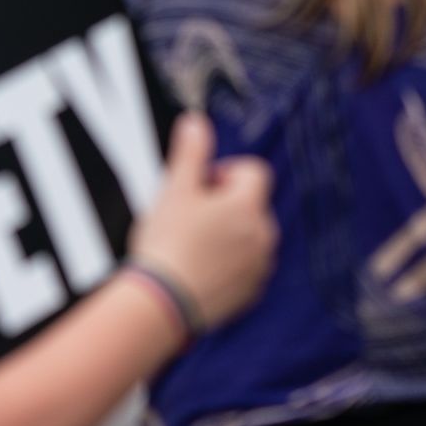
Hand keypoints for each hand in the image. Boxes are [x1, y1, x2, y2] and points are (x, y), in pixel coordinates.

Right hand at [127, 114, 276, 329]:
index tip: (199, 187)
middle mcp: (263, 235)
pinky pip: (246, 268)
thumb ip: (190, 152)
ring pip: (250, 237)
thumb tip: (196, 121)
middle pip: (251, 204)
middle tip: (189, 217)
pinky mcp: (251, 293)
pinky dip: (229, 265)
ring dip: (228, 234)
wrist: (162, 304)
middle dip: (225, 204)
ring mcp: (260, 266)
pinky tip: (198, 270)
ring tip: (192, 246)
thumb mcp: (174, 190)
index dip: (225, 173)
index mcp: (248, 205)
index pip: (253, 171)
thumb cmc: (166, 245)